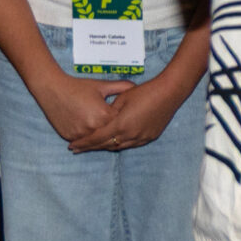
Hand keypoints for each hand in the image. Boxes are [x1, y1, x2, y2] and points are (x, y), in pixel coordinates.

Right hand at [30, 70, 127, 145]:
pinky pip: (83, 141)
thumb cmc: (79, 87)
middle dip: (115, 133)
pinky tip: (94, 141)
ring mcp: (80, 134)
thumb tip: (137, 87)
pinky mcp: (69, 137)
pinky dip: (88, 141)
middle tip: (122, 134)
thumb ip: (122, 87)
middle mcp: (93, 127)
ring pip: (96, 141)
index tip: (128, 119)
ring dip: (102, 140)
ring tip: (110, 140)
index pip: (120, 122)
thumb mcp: (102, 86)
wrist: (53, 89)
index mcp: (104, 115)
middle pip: (109, 135)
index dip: (124, 120)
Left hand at [68, 76, 187, 152]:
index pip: (96, 138)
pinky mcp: (150, 137)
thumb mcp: (122, 98)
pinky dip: (120, 144)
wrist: (170, 92)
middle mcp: (130, 135)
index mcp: (121, 125)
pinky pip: (130, 144)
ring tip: (94, 146)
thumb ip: (110, 112)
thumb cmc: (145, 91)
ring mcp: (141, 138)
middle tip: (77, 149)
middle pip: (105, 145)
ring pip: (118, 147)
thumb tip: (101, 119)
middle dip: (90, 147)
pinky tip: (114, 142)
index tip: (71, 146)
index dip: (83, 143)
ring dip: (105, 146)